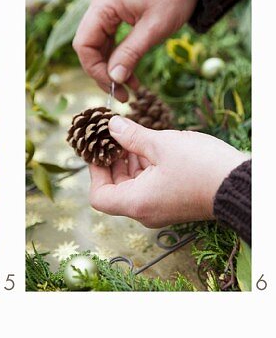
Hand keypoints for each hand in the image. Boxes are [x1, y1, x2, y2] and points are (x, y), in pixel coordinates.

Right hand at [73, 0, 199, 101]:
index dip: (96, 70)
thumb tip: (114, 78)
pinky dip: (119, 56)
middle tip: (124, 94)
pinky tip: (132, 71)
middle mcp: (99, 4)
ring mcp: (106, 7)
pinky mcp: (116, 10)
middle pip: (89, 46)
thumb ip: (131, 53)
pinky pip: (110, 38)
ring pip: (99, 45)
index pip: (84, 45)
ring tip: (132, 88)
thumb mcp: (155, 28)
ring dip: (112, 67)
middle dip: (104, 72)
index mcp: (103, 4)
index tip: (116, 86)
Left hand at [88, 116, 246, 226]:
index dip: (95, 171)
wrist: (242, 184)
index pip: (99, 196)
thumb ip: (132, 136)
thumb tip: (112, 126)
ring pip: (135, 187)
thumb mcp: (161, 144)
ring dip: (132, 162)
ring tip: (136, 137)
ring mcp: (161, 210)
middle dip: (115, 162)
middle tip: (116, 136)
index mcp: (137, 203)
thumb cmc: (202, 167)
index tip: (99, 149)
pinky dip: (148, 169)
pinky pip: (151, 188)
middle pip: (116, 190)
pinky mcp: (175, 204)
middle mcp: (146, 212)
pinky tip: (154, 147)